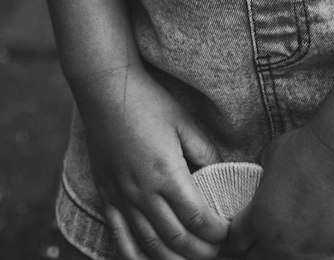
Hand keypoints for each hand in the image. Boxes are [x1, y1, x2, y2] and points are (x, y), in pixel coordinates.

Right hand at [73, 63, 229, 259]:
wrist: (106, 90)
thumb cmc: (148, 101)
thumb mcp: (184, 121)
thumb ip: (205, 151)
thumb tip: (221, 174)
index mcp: (167, 173)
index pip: (198, 218)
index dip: (216, 231)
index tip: (227, 232)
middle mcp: (143, 192)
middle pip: (177, 239)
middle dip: (201, 251)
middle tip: (215, 250)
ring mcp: (122, 198)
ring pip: (150, 245)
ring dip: (174, 259)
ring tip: (191, 258)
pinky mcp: (106, 196)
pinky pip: (120, 238)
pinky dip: (136, 257)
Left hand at [225, 125, 333, 259]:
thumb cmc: (305, 150)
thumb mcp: (269, 156)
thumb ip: (260, 175)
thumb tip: (261, 178)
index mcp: (258, 221)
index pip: (234, 244)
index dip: (236, 238)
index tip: (242, 231)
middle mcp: (279, 245)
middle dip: (256, 249)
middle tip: (265, 234)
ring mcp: (308, 254)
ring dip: (286, 254)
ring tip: (293, 238)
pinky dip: (318, 254)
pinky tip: (320, 242)